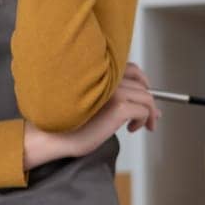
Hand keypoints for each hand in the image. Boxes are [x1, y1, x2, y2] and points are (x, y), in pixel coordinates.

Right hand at [26, 63, 159, 166]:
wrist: (53, 135)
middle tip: (151, 118)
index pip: (131, 69)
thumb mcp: (92, 103)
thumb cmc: (67, 123)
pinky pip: (144, 111)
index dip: (143, 82)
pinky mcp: (119, 106)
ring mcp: (114, 91)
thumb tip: (140, 103)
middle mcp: (108, 78)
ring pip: (147, 98)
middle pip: (142, 86)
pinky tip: (131, 129)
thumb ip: (113, 96)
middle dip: (150, 103)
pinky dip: (144, 121)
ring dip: (149, 114)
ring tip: (144, 126)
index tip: (146, 95)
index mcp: (99, 73)